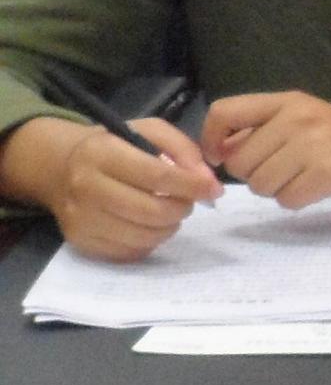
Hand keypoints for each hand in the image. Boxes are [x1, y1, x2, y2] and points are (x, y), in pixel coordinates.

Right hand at [25, 116, 220, 261]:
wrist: (62, 167)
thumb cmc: (115, 146)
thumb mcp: (148, 132)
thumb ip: (184, 150)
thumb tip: (207, 182)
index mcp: (102, 153)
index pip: (157, 176)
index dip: (192, 186)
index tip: (214, 190)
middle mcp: (86, 187)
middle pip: (152, 211)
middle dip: (181, 209)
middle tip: (186, 202)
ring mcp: (80, 218)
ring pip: (143, 237)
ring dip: (168, 227)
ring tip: (168, 212)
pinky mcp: (80, 241)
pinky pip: (129, 252)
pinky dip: (149, 241)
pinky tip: (148, 225)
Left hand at [202, 94, 330, 211]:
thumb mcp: (310, 123)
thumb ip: (267, 130)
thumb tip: (220, 151)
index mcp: (290, 100)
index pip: (224, 111)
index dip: (211, 141)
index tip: (223, 159)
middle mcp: (299, 116)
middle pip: (239, 160)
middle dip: (256, 176)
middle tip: (288, 173)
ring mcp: (315, 142)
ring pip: (260, 183)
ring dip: (278, 190)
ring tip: (307, 179)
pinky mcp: (330, 171)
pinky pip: (287, 198)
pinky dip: (299, 201)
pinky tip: (322, 189)